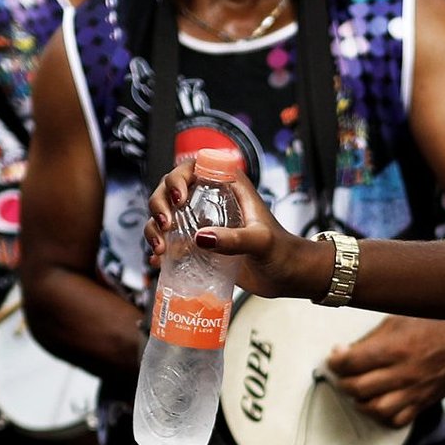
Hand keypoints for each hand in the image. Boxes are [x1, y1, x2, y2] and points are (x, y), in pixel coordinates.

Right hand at [147, 167, 323, 298]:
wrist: (289, 277)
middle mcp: (212, 200)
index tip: (179, 197)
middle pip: (170, 189)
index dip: (178, 176)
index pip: (193, 167)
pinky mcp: (199, 246)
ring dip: (155, 228)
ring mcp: (203, 223)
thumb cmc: (283, 252)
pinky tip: (158, 261)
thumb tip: (200, 238)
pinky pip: (171, 242)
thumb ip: (235, 239)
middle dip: (159, 203)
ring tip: (161, 249)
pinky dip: (160, 249)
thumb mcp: (261, 242)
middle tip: (166, 225)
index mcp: (228, 187)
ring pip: (166, 215)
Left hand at [323, 316, 444, 427]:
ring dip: (360, 402)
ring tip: (358, 391)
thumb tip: (346, 352)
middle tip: (342, 373)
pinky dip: (383, 416)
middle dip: (342, 381)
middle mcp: (404, 373)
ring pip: (375, 409)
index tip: (334, 357)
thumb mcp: (399, 319)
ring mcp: (416, 390)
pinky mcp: (426, 400)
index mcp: (395, 348)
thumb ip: (371, 339)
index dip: (335, 361)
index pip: (350, 363)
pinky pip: (398, 420)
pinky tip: (380, 403)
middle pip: (357, 388)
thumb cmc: (437, 320)